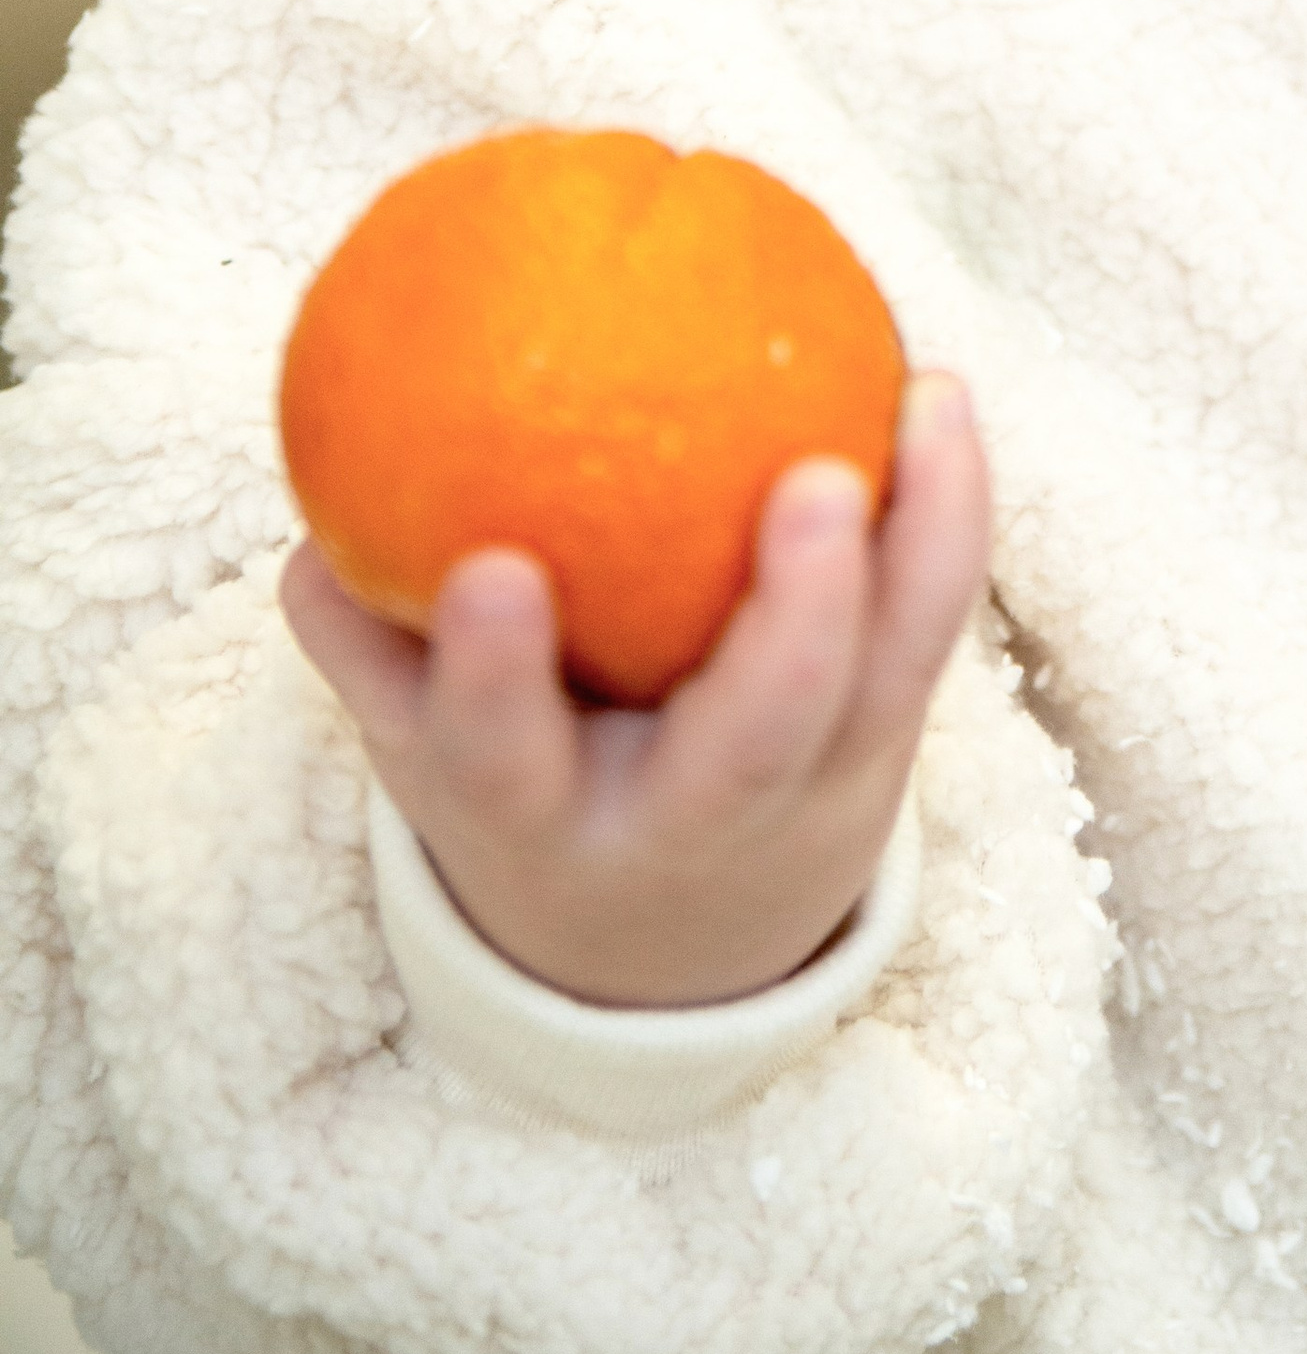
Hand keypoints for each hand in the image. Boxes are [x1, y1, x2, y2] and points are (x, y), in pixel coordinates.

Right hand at [282, 369, 988, 1006]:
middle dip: (795, 624)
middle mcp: (698, 826)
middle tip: (812, 482)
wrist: (671, 959)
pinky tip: (937, 393)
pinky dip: (948, 515)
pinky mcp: (894, 747)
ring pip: (890, 681)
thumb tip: (310, 525)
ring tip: (929, 396)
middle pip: (759, 747)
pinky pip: (934, 626)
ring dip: (923, 540)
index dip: (496, 680)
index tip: (492, 569)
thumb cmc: (530, 799)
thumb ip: (370, 642)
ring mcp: (815, 793)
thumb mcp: (430, 757)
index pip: (508, 767)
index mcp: (553, 830)